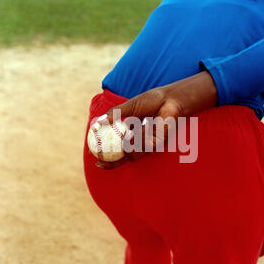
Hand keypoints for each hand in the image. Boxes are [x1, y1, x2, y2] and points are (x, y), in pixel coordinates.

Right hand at [96, 71, 217, 169]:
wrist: (169, 100)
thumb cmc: (151, 101)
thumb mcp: (128, 107)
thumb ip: (114, 115)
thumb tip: (96, 123)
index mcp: (129, 133)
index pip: (115, 147)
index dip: (105, 154)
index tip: (94, 155)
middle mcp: (138, 141)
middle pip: (122, 158)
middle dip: (111, 164)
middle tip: (100, 162)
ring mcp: (146, 144)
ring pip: (131, 154)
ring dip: (126, 147)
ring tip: (128, 133)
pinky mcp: (156, 145)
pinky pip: (143, 147)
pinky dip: (139, 138)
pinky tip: (143, 127)